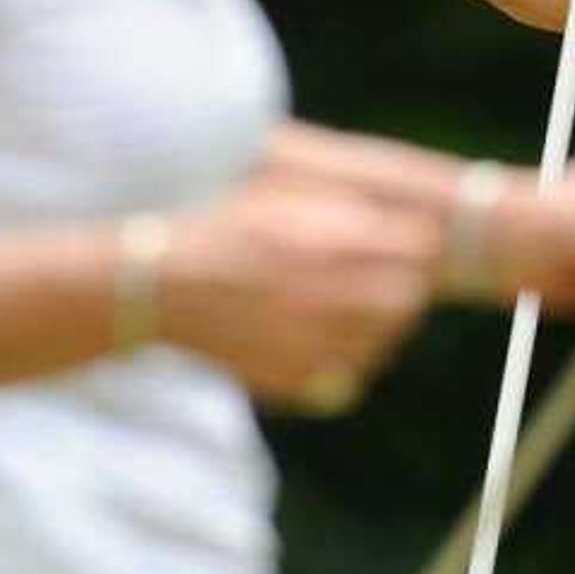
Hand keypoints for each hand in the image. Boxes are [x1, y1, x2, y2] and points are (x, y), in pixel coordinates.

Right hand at [155, 174, 441, 414]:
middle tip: (388, 280)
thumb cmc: (222, 226)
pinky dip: (348, 360)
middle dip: (403, 286)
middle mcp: (323, 293)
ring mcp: (308, 342)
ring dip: (379, 325)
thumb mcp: (284, 194)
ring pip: (382, 340)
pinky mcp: (292, 378)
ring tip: (351, 307)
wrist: (157, 284)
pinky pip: (350, 375)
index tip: (405, 244)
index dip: (415, 244)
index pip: (417, 247)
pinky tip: (325, 339)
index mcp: (325, 240)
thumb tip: (413, 221)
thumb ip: (348, 204)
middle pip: (407, 298)